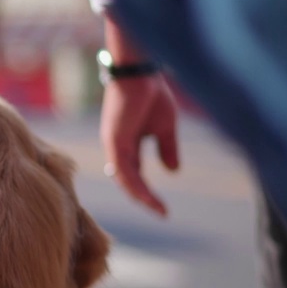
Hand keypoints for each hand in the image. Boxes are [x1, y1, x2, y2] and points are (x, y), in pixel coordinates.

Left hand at [100, 74, 179, 215]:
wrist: (140, 74)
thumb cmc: (151, 94)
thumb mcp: (165, 127)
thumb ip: (167, 149)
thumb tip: (173, 172)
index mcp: (127, 145)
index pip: (135, 175)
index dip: (147, 191)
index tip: (164, 207)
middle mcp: (117, 148)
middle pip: (128, 181)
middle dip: (144, 198)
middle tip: (161, 213)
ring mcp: (113, 145)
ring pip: (124, 179)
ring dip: (141, 196)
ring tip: (157, 209)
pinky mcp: (114, 141)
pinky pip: (123, 169)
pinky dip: (134, 184)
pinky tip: (146, 196)